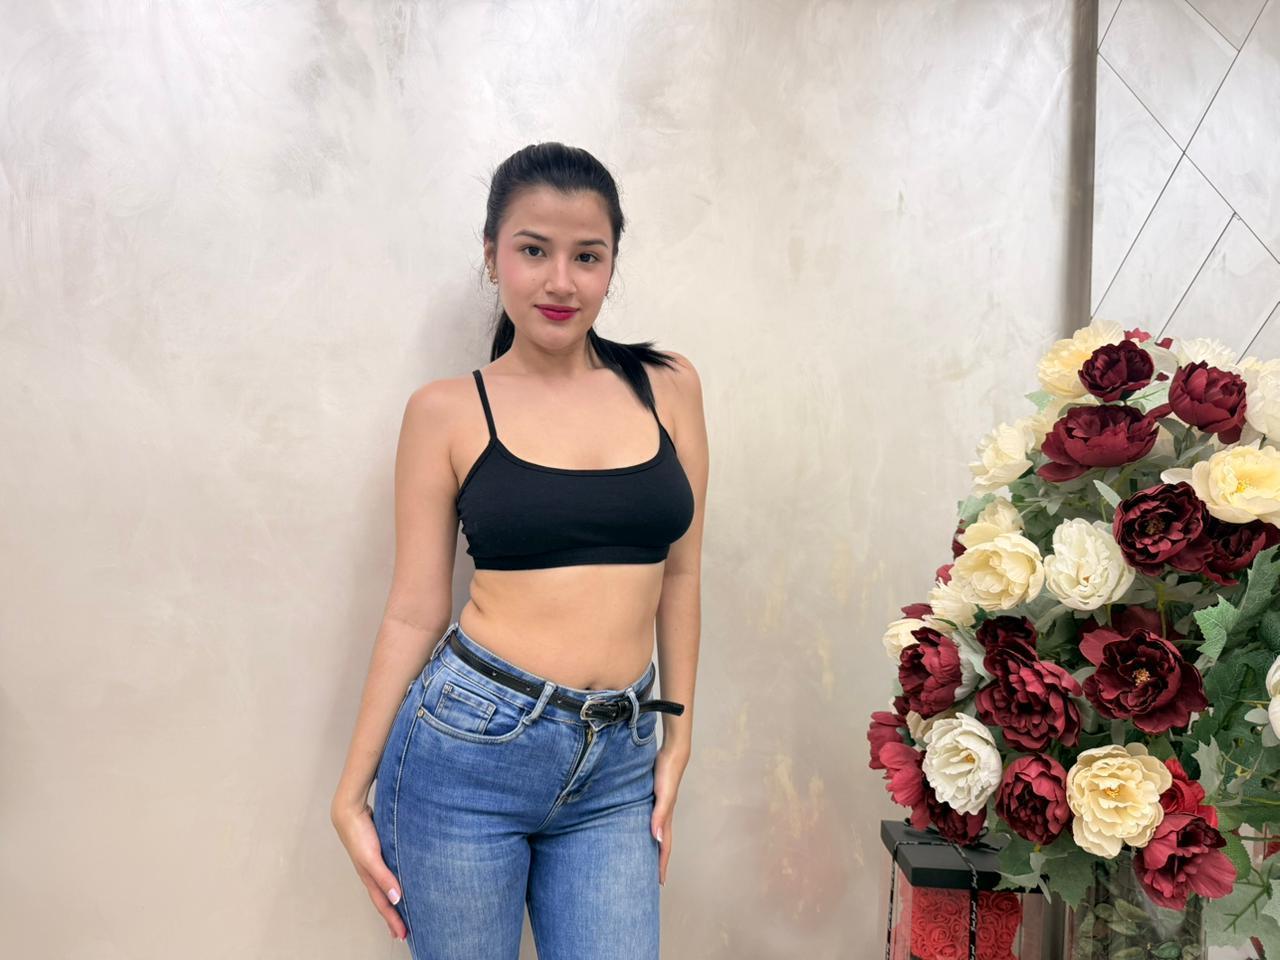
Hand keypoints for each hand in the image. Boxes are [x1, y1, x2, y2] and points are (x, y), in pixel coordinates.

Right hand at [331, 801, 407, 941]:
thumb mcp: (372, 858)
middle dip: (392, 917)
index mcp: (369, 878)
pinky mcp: (377, 851)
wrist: (349, 810)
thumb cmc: (359, 834)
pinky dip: (393, 881)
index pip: (383, 904)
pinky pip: (387, 872)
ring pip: (385, 886)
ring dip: (392, 900)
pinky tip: (398, 879)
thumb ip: (384, 877)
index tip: (402, 935)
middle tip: (402, 931)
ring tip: (401, 909)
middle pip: (383, 899)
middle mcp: (371, 873)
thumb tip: (396, 899)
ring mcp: (373, 862)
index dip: (393, 920)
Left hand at [650, 744, 689, 885]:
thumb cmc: (667, 773)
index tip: (659, 883)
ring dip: (651, 846)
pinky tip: (636, 828)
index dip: (662, 865)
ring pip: (655, 832)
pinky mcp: (653, 798)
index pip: (665, 847)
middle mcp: (663, 815)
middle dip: (657, 861)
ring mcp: (658, 807)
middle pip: (661, 843)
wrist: (672, 753)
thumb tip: (657, 839)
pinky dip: (645, 829)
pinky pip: (649, 819)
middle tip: (650, 878)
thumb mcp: (663, 795)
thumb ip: (660, 815)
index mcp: (666, 819)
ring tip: (643, 858)